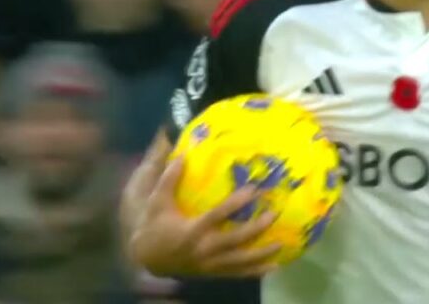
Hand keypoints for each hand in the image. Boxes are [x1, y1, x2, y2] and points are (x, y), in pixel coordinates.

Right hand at [128, 149, 281, 277]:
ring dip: (261, 254)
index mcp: (191, 230)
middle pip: (235, 240)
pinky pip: (236, 274)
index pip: (217, 216)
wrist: (147, 258)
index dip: (236, 204)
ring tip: (281, 244)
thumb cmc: (154, 226)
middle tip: (275, 214)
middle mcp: (203, 249)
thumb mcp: (156, 202)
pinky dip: (255, 272)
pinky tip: (273, 267)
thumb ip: (169, 179)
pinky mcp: (212, 272)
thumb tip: (182, 154)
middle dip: (256, 228)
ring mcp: (209, 264)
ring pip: (239, 261)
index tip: (254, 190)